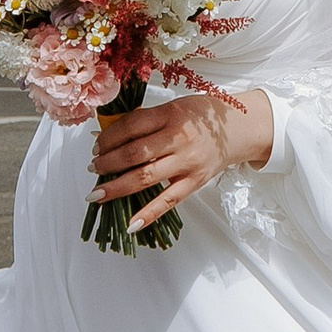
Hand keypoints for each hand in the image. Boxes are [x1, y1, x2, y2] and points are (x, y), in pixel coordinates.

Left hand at [93, 87, 274, 228]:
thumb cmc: (203, 117)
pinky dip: (148, 215)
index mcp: (171, 115)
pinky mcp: (195, 182)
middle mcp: (179, 138)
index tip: (96, 146)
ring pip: (146, 178)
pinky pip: (168, 201)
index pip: (131, 127)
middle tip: (93, 168)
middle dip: (107, 163)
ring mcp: (188, 162)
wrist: (239, 129)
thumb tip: (108, 136)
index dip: (109, 138)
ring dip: (117, 187)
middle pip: (135, 154)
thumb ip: (145, 121)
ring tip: (97, 193)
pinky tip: (130, 224)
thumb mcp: (173, 108)